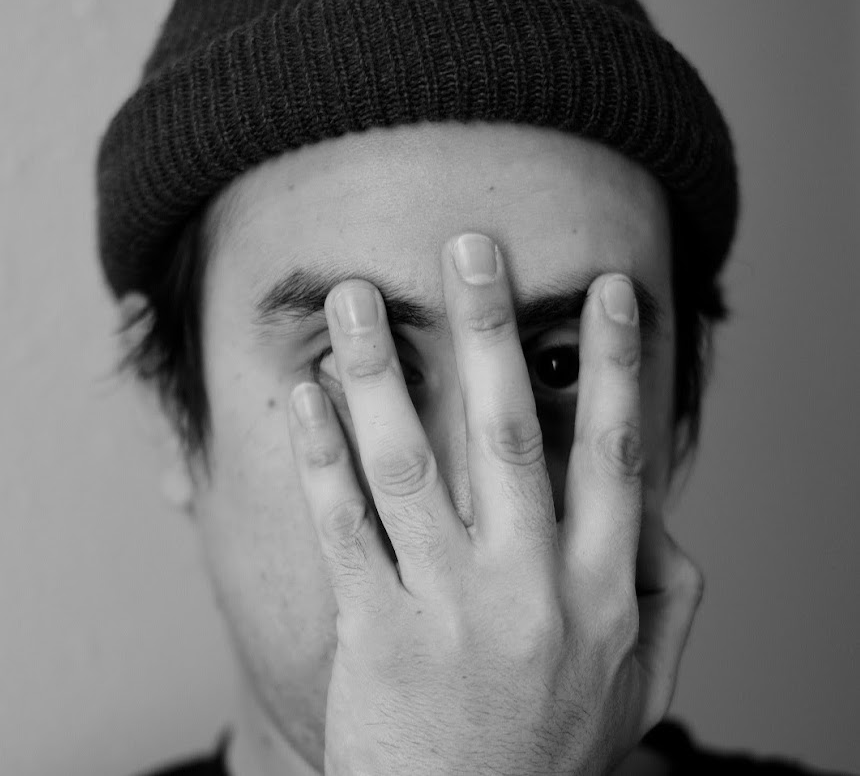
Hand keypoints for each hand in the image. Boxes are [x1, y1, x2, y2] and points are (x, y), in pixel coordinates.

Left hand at [286, 234, 701, 775]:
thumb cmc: (547, 747)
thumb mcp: (634, 683)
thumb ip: (665, 597)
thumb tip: (668, 517)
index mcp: (602, 590)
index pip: (615, 455)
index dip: (615, 367)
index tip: (607, 292)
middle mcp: (530, 588)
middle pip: (511, 437)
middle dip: (492, 333)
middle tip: (471, 248)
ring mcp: (451, 608)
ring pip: (412, 467)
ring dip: (381, 374)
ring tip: (357, 299)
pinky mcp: (377, 632)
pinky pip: (347, 527)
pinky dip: (324, 456)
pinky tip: (307, 396)